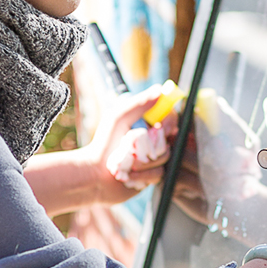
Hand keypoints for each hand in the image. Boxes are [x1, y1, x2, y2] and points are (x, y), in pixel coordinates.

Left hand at [86, 86, 179, 203]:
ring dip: (144, 161)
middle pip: (171, 138)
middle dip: (155, 144)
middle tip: (140, 147)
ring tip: (128, 163)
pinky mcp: (152, 175)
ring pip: (165, 156)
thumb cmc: (104, 144)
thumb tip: (159, 90)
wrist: (95, 174)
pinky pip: (158, 173)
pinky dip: (143, 175)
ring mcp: (153, 158)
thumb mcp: (119, 118)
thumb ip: (138, 104)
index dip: (170, 121)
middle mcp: (152, 139)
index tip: (163, 126)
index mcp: (145, 123)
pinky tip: (129, 176)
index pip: (169, 116)